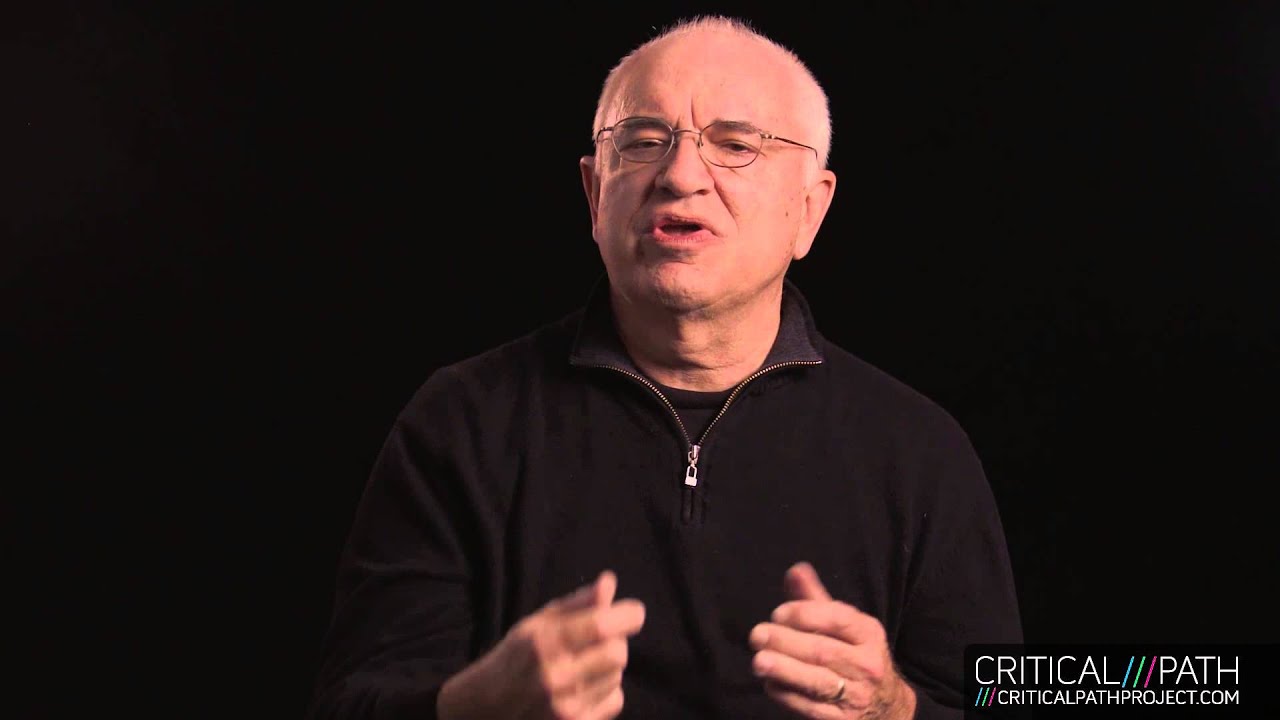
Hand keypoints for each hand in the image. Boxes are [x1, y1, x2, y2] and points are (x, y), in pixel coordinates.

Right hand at [437, 570, 644, 719]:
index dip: (627, 616)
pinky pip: (616, 701)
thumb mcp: (537, 623)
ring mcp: (565, 708)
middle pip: (618, 653)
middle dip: (615, 642)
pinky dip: (607, 692)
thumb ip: (577, 603)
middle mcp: (554, 677)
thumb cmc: (516, 658)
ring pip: (618, 677)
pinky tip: (584, 688)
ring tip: (583, 667)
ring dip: (608, 668)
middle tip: (599, 641)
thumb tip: (609, 582)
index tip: (633, 613)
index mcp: (543, 643)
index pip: (601, 626)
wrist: (488, 709)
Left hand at [749, 562, 916, 719]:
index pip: (837, 619)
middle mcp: (868, 664)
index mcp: (869, 633)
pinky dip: (788, 695)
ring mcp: (856, 695)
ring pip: (818, 681)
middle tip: (757, 635)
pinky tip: (770, 684)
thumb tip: (795, 570)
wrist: (887, 707)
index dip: (804, 614)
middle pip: (823, 651)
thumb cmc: (855, 656)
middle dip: (786, 642)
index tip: (777, 614)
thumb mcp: (845, 626)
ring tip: (759, 661)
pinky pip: (811, 708)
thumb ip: (816, 600)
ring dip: (785, 670)